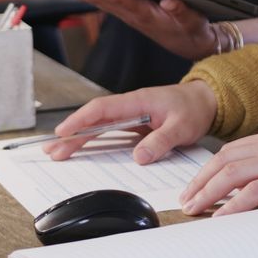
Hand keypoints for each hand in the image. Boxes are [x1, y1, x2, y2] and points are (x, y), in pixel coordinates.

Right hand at [43, 81, 217, 163]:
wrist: (205, 102)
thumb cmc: (193, 109)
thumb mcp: (183, 127)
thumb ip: (162, 141)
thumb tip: (139, 156)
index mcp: (137, 101)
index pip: (102, 109)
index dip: (81, 120)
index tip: (64, 132)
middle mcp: (129, 106)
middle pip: (93, 119)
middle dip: (71, 134)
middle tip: (52, 149)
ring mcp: (129, 114)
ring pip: (97, 125)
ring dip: (78, 138)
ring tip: (58, 152)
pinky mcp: (132, 123)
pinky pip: (108, 131)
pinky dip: (92, 139)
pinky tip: (80, 150)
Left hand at [44, 0, 216, 59]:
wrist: (194, 45)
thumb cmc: (193, 30)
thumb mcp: (194, 22)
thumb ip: (182, 11)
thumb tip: (169, 0)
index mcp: (147, 14)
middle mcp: (133, 14)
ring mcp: (130, 14)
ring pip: (99, 1)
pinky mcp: (130, 13)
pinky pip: (104, 2)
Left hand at [179, 129, 257, 216]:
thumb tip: (249, 192)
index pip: (228, 152)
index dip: (207, 170)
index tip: (194, 186)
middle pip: (222, 161)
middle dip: (199, 182)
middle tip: (185, 201)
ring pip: (231, 174)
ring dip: (208, 193)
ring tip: (194, 209)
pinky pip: (252, 191)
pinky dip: (232, 205)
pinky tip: (221, 216)